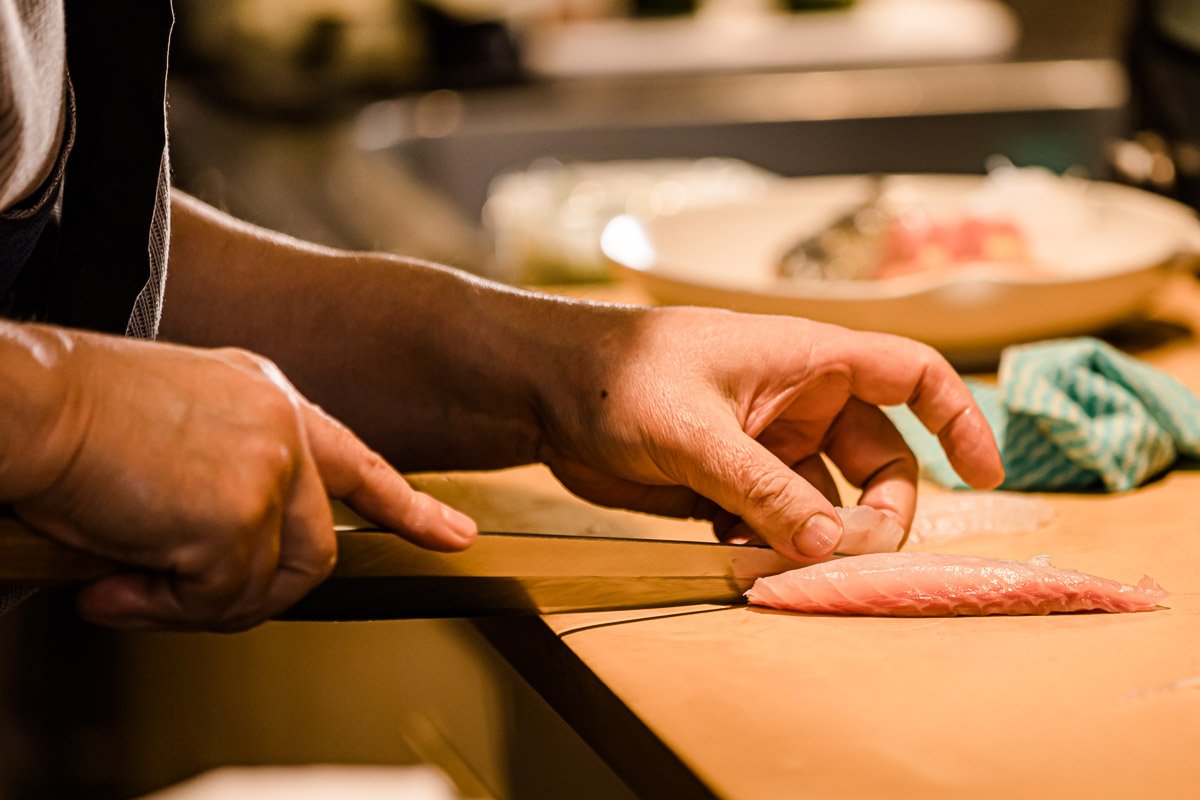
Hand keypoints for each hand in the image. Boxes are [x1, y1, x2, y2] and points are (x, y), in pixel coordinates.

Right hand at [5, 327, 475, 630]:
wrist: (27, 405)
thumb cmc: (77, 421)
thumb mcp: (176, 433)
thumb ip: (224, 482)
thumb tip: (226, 568)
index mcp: (269, 399)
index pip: (357, 460)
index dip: (406, 506)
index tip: (452, 535)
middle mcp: (284, 427)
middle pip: (315, 549)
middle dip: (255, 593)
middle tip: (179, 599)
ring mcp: (271, 468)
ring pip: (270, 582)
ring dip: (199, 603)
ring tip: (129, 585)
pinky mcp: (242, 512)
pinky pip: (221, 598)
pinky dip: (165, 608)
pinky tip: (116, 582)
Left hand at [536, 306, 1002, 562]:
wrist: (543, 391)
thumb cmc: (617, 376)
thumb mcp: (692, 431)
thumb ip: (761, 488)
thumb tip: (829, 545)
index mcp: (808, 360)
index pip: (913, 376)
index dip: (961, 418)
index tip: (986, 475)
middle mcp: (800, 402)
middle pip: (880, 462)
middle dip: (874, 513)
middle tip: (839, 555)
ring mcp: (767, 446)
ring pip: (826, 503)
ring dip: (816, 539)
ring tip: (772, 563)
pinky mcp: (731, 483)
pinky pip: (778, 523)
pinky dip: (772, 548)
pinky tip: (739, 560)